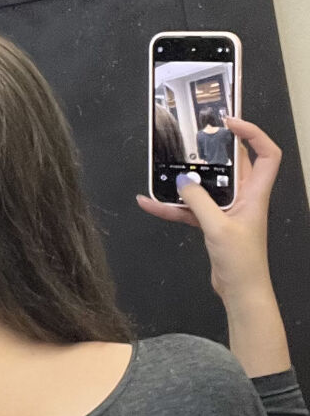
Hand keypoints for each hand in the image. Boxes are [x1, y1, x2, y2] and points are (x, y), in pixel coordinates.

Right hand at [136, 116, 279, 303]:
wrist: (241, 293)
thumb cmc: (241, 260)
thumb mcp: (218, 227)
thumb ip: (198, 201)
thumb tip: (181, 180)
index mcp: (255, 194)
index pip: (267, 155)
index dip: (254, 134)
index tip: (228, 122)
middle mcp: (243, 198)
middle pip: (233, 165)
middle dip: (213, 149)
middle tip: (191, 136)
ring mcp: (227, 211)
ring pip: (207, 185)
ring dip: (186, 179)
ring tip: (165, 165)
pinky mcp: (212, 224)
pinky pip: (190, 208)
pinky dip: (171, 206)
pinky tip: (148, 203)